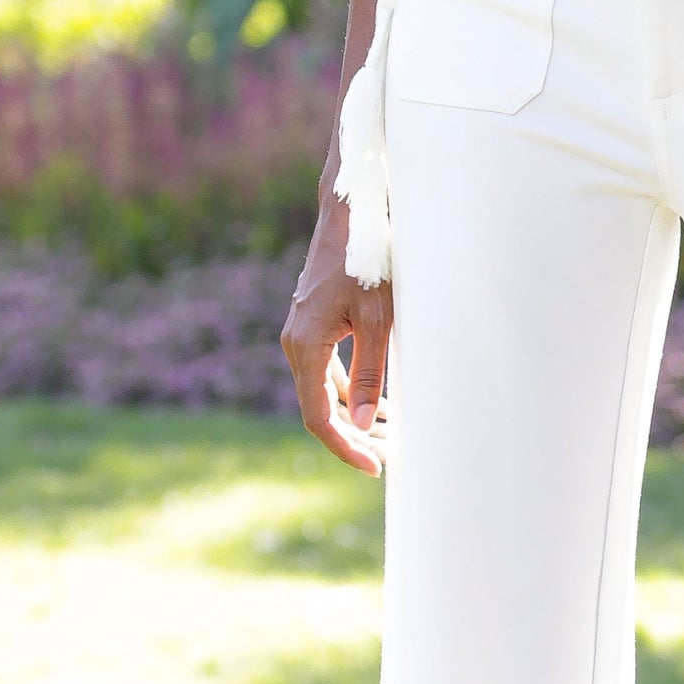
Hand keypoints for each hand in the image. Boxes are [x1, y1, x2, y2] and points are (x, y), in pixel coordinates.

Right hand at [282, 209, 392, 472]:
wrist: (351, 216)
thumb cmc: (368, 261)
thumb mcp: (379, 319)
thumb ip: (370, 372)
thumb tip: (361, 422)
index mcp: (304, 347)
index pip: (319, 417)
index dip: (346, 448)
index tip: (375, 467)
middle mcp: (296, 345)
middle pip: (318, 409)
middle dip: (352, 438)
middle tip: (387, 458)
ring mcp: (302, 335)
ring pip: (322, 391)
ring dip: (351, 417)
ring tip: (385, 438)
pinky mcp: (313, 325)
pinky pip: (326, 371)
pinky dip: (348, 391)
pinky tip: (374, 402)